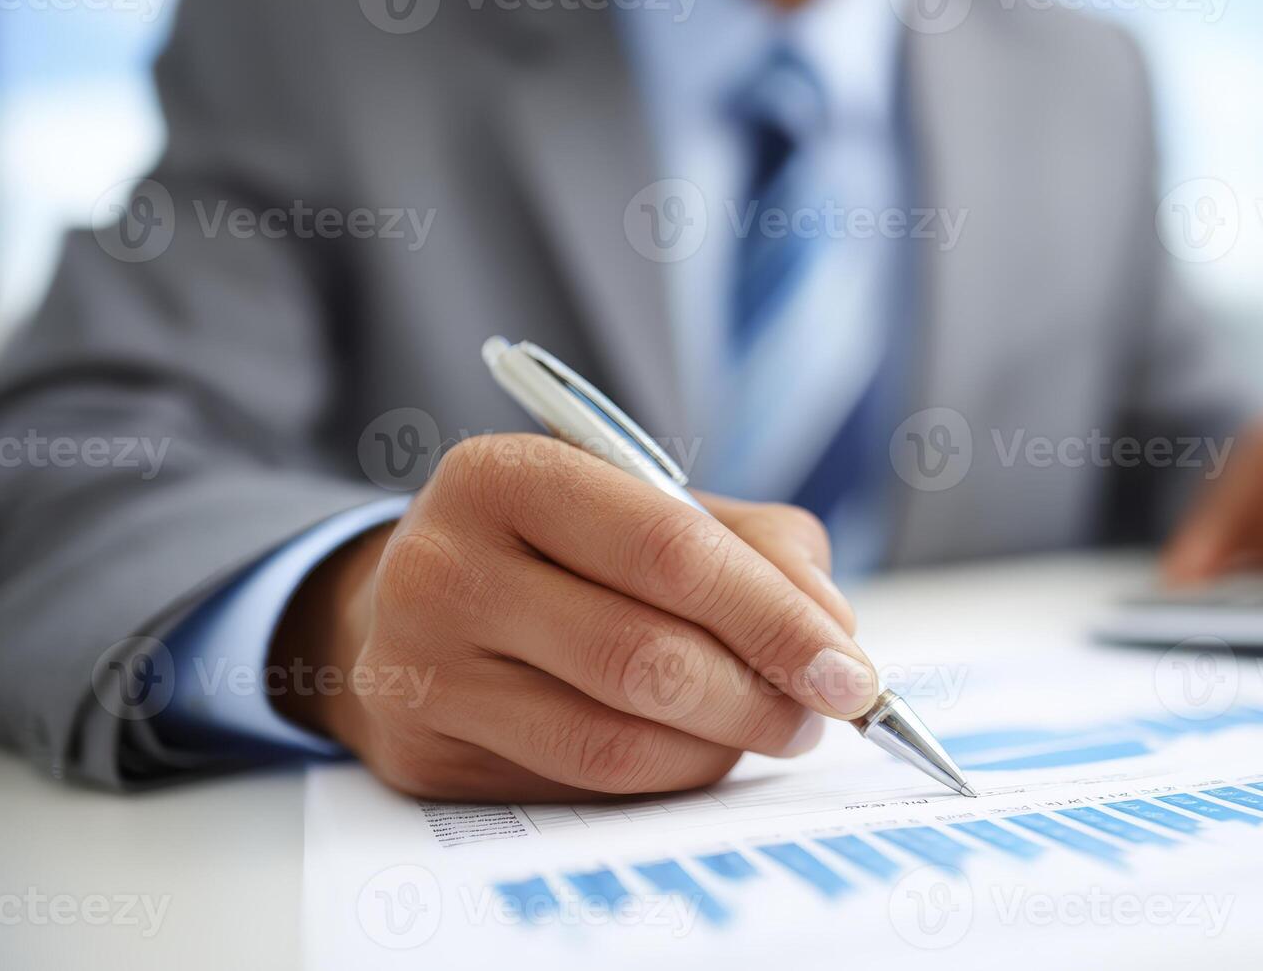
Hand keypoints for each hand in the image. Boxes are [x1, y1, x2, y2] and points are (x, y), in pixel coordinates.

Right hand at [269, 434, 871, 800]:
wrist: (411, 604)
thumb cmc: (563, 550)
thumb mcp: (650, 505)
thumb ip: (758, 547)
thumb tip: (833, 633)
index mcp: (506, 475)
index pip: (668, 551)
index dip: (774, 618)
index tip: (851, 670)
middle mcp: (445, 567)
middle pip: (644, 656)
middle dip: (762, 695)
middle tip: (824, 712)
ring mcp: (422, 669)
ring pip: (613, 739)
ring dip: (723, 747)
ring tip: (774, 728)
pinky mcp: (424, 754)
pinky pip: (580, 787)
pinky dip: (667, 776)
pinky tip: (698, 751)